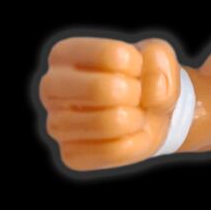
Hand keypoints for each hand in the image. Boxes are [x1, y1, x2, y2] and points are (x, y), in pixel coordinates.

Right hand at [39, 37, 181, 170]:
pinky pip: (114, 151)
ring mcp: (56, 124)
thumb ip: (159, 58)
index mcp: (64, 54)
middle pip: (102, 89)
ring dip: (136, 118)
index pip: (112, 55)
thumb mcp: (158, 55)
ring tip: (133, 114)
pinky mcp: (71, 155)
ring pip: (109, 123)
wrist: (148, 112)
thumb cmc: (144, 77)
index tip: (136, 68)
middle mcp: (51, 87)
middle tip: (135, 94)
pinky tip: (128, 134)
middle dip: (134, 93)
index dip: (138, 64)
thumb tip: (154, 90)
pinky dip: (135, 143)